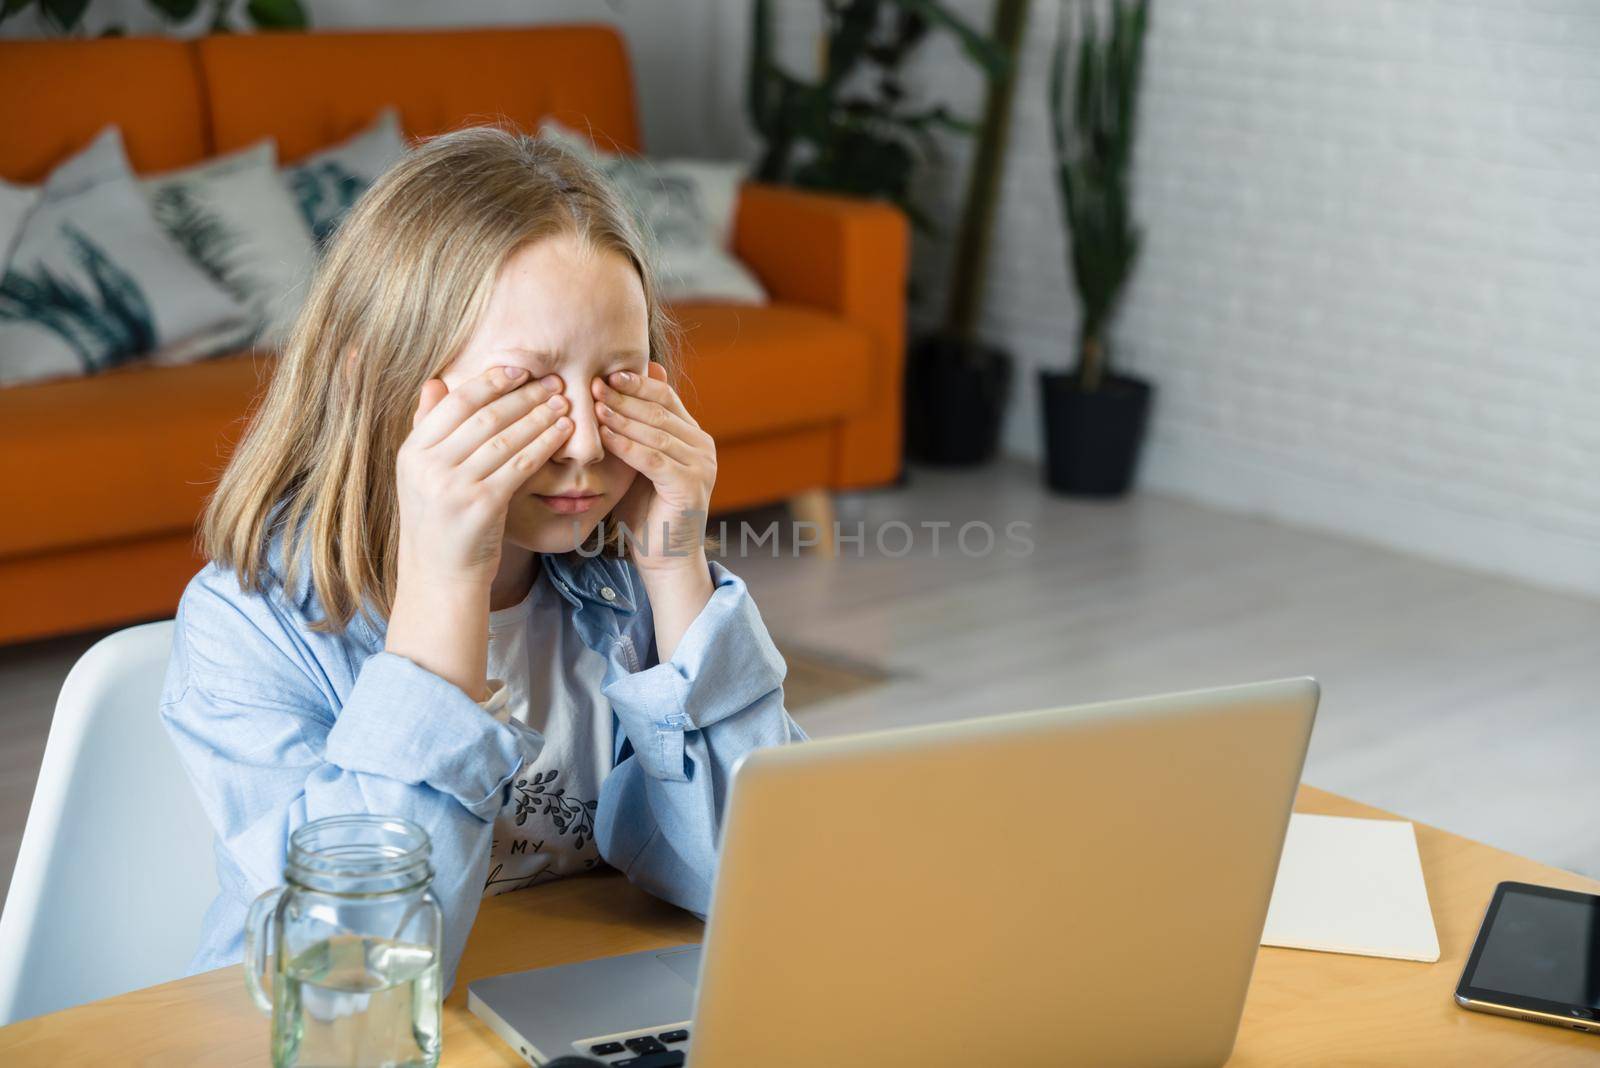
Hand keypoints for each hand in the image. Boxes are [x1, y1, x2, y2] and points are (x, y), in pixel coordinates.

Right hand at [396, 365, 573, 587]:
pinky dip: (544, 445)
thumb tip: (436, 382)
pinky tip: (563, 433)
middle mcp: (429, 466)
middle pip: (484, 417)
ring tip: (564, 403)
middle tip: (553, 381)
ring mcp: (454, 486)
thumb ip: (426, 427)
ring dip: (539, 416)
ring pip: (505, 438)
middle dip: (523, 395)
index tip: (519, 369)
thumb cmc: (438, 522)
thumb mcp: (421, 474)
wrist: (440, 575)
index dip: (490, 381)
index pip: (455, 403)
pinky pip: (520, 465)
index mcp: (412, 451)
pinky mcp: (483, 505)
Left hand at [592, 362, 716, 571]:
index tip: (605, 373)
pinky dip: (627, 445)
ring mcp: (701, 466)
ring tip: (595, 406)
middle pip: (660, 411)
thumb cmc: (645, 511)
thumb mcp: (637, 463)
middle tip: (594, 384)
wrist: (664, 558)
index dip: (636, 383)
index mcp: (694, 436)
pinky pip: (653, 459)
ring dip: (622, 417)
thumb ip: (633, 431)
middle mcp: (703, 447)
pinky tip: (605, 437)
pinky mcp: (690, 486)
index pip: (666, 397)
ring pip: (657, 432)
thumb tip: (619, 390)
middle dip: (625, 396)